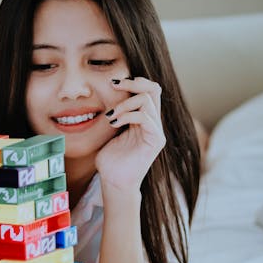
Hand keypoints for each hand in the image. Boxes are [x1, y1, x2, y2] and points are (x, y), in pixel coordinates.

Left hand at [95, 77, 165, 191]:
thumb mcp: (110, 128)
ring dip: (124, 104)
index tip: (113, 82)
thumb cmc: (110, 158)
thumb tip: (105, 91)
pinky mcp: (156, 140)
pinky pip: (145, 117)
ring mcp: (156, 131)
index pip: (148, 90)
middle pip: (154, 89)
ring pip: (147, 101)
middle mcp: (153, 122)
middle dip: (133, 83)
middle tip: (114, 85)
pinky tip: (114, 122)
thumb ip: (115, 111)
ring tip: (110, 116)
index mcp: (144, 118)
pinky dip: (127, 115)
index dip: (134, 81)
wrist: (114, 181)